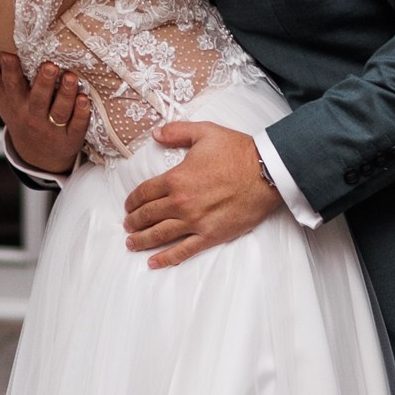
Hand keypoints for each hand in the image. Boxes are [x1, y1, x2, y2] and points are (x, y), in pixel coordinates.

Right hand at [0, 43, 89, 176]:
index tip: (10, 54)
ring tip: (71, 77)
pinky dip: (81, 114)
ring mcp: (52, 128)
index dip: (10, 71)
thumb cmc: (18, 113)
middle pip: (38, 99)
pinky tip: (85, 99)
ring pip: (59, 111)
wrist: (37, 155)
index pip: (10, 86)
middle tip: (50, 65)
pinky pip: (77, 125)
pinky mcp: (70, 137)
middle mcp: (32, 115)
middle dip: (43, 82)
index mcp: (14, 102)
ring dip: (66, 94)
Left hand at [123, 122, 280, 265]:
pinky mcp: (210, 235)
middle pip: (148, 215)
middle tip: (127, 226)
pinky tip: (153, 262)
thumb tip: (156, 134)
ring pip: (159, 234)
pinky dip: (166, 258)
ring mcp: (195, 221)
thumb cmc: (238, 152)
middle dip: (133, 221)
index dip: (132, 201)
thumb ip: (177, 131)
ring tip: (132, 243)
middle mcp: (181, 203)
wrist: (266, 173)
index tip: (128, 206)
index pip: (144, 193)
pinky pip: (183, 251)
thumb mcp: (205, 132)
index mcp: (176, 178)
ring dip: (142, 240)